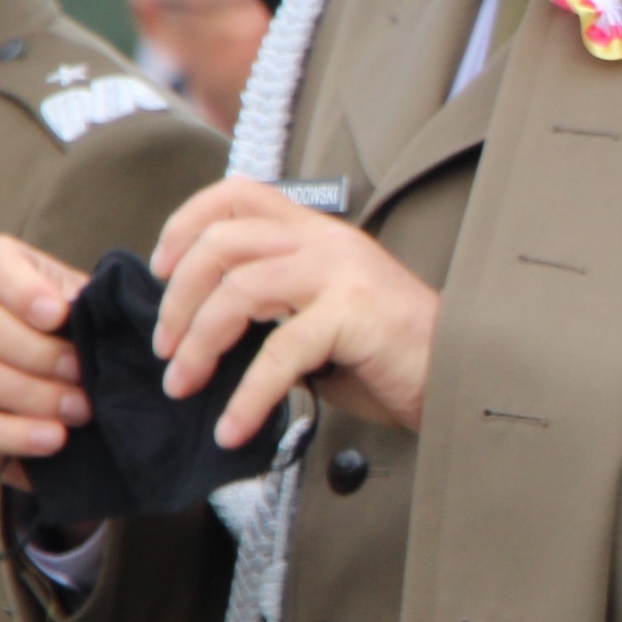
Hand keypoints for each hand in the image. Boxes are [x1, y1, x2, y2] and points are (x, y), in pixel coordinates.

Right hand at [0, 235, 97, 492]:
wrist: (89, 396)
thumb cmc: (93, 338)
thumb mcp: (100, 310)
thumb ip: (94, 304)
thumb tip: (94, 313)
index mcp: (2, 271)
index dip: (18, 286)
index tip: (58, 314)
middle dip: (33, 350)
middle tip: (80, 372)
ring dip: (30, 394)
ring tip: (80, 410)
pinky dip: (10, 434)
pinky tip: (54, 439)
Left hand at [150, 179, 436, 443]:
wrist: (462, 375)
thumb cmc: (391, 355)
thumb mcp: (323, 314)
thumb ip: (274, 307)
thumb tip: (204, 336)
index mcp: (317, 232)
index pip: (238, 193)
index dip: (185, 222)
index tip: (160, 269)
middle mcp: (326, 240)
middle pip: (221, 242)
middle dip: (177, 298)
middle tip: (165, 349)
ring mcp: (341, 272)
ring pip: (238, 290)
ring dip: (197, 344)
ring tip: (184, 386)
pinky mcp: (353, 314)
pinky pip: (278, 352)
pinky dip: (246, 396)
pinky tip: (232, 428)